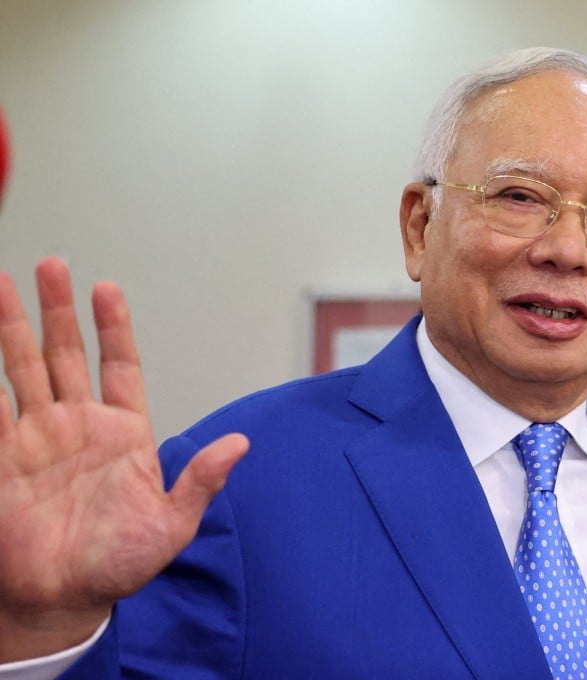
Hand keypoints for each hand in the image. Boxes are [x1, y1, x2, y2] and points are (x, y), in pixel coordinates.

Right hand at [0, 258, 247, 660]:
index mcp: (124, 433)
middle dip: (57, 310)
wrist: (64, 600)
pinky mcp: (4, 460)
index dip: (113, 327)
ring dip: (11, 329)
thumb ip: (200, 482)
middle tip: (49, 264)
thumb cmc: (121, 564)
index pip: (120, 365)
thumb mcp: (172, 525)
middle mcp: (78, 425)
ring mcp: (37, 439)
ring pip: (22, 369)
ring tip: (1, 283)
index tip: (106, 287)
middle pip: (65, 354)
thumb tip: (240, 444)